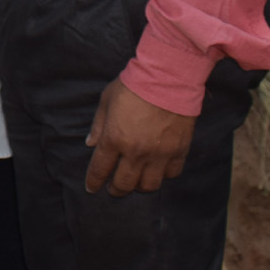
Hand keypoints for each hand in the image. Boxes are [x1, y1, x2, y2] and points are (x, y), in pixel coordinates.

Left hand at [86, 78, 196, 195]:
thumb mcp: (106, 101)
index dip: (94, 182)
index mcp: (114, 139)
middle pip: (124, 184)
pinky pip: (171, 174)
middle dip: (115, 190)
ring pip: (149, 186)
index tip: (92, 188)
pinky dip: (163, 176)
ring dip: (139, 187)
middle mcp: (135, 152)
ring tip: (135, 182)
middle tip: (113, 189)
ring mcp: (159, 154)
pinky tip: (157, 171)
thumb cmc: (133, 86)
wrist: (167, 79)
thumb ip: (98, 125)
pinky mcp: (179, 151)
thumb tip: (91, 144)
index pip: (100, 169)